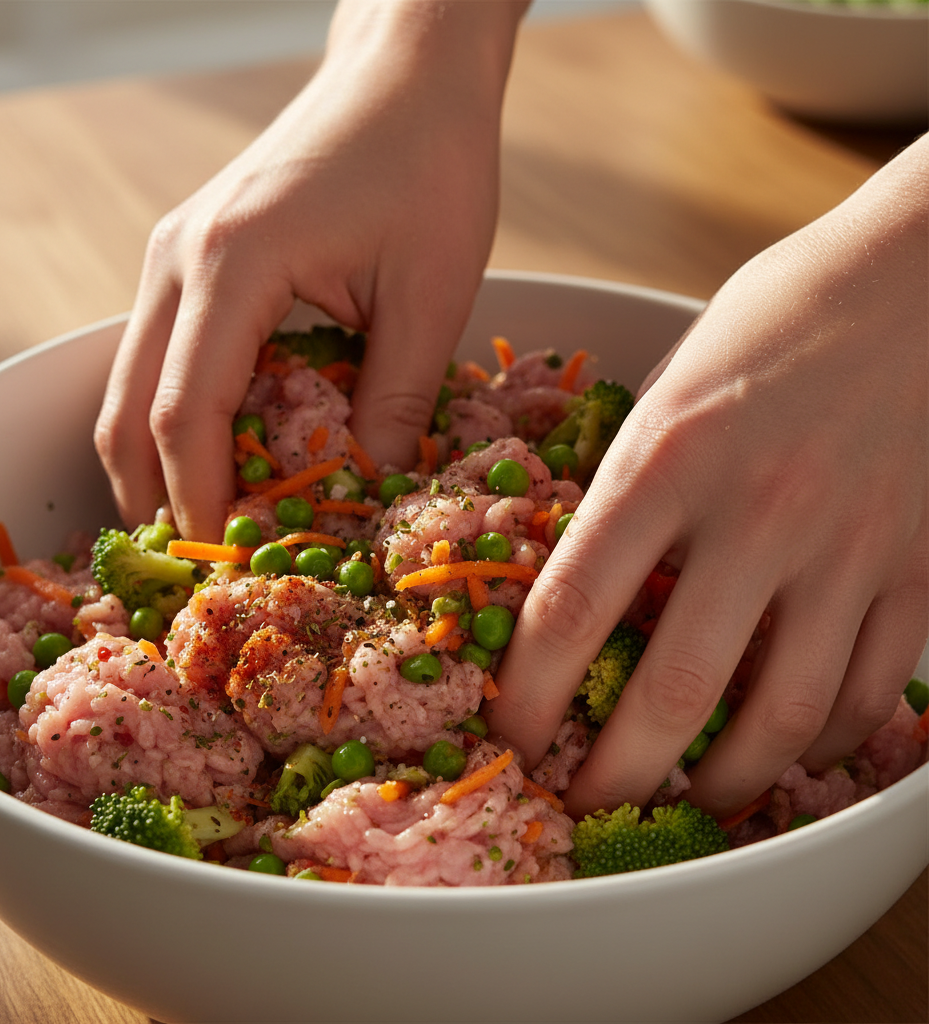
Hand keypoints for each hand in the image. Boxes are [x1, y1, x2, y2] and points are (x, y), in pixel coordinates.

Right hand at [95, 0, 527, 540]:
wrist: (407, 72)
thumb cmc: (430, 165)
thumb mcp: (431, 295)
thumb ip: (395, 402)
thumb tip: (367, 493)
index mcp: (232, 265)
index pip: (184, 416)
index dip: (201, 503)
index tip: (228, 565)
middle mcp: (178, 259)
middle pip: (128, 412)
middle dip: (161, 497)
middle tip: (211, 562)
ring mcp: (174, 255)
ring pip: (130, 388)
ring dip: (161, 462)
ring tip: (216, 520)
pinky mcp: (191, 257)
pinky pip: (161, 357)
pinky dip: (179, 418)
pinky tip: (230, 451)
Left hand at [488, 136, 928, 819]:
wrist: (924, 276)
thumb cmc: (776, 319)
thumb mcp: (670, 388)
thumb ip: (629, 488)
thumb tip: (590, 584)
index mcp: (667, 459)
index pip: (572, 608)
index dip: (529, 693)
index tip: (511, 733)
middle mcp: (755, 513)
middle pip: (675, 690)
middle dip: (618, 771)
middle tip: (586, 798)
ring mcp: (846, 547)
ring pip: (784, 716)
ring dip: (726, 781)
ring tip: (690, 800)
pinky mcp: (918, 567)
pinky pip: (871, 689)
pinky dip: (826, 739)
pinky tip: (792, 748)